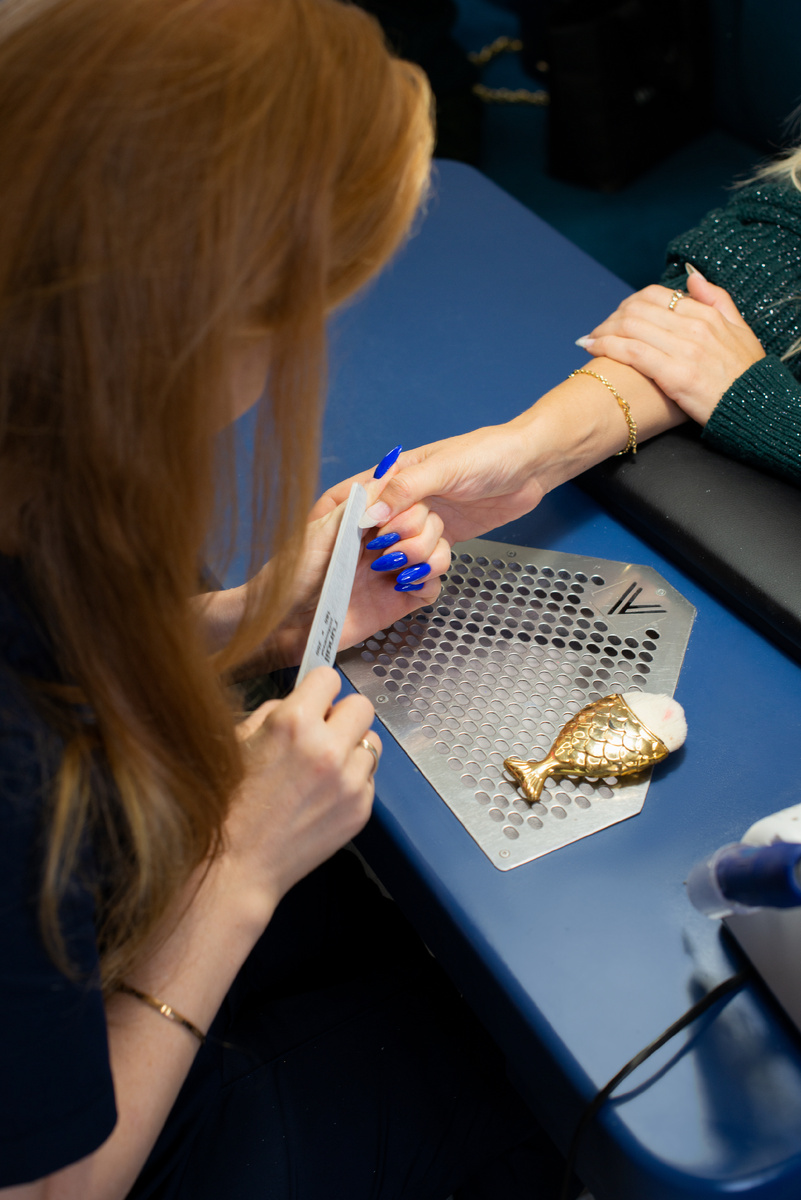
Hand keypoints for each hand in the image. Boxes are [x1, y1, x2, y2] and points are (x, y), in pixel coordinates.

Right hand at [224, 667, 379, 904]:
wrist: (234, 865)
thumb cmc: (228, 803)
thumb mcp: (238, 742)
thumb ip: (274, 713)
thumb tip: (300, 700)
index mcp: (293, 723)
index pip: (329, 677)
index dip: (318, 688)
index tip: (314, 698)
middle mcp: (327, 748)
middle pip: (362, 705)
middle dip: (342, 714)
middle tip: (324, 731)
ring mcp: (349, 781)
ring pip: (371, 742)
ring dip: (351, 747)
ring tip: (324, 766)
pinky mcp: (360, 809)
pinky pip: (368, 777)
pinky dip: (352, 780)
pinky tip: (323, 795)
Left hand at [238, 487, 449, 670]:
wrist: (286, 624)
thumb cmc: (292, 576)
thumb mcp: (320, 532)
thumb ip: (355, 504)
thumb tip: (386, 473)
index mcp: (363, 520)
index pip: (404, 499)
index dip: (405, 504)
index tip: (385, 519)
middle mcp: (383, 542)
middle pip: (429, 521)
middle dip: (416, 529)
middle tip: (385, 547)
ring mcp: (393, 570)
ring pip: (437, 551)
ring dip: (426, 554)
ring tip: (395, 566)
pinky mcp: (398, 600)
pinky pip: (431, 586)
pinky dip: (427, 582)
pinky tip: (404, 583)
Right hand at [314, 423, 547, 545]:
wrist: (532, 466)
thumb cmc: (490, 453)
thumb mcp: (444, 468)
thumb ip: (405, 490)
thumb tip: (368, 514)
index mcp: (396, 473)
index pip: (356, 499)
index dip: (350, 523)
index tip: (358, 539)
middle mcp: (405, 497)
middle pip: (379, 533)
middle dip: (396, 541)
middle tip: (421, 531)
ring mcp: (424, 518)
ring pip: (402, 549)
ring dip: (418, 553)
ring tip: (439, 540)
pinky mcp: (443, 535)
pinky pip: (425, 558)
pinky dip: (430, 564)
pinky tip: (441, 559)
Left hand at [578, 268, 764, 424]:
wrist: (753, 409)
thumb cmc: (745, 375)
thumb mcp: (740, 329)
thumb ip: (717, 299)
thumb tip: (692, 277)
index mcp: (707, 314)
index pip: (656, 295)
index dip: (629, 304)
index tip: (617, 317)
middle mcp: (694, 327)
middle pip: (638, 309)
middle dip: (611, 317)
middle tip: (598, 330)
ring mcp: (684, 349)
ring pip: (630, 327)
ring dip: (602, 331)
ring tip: (589, 340)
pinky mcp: (675, 374)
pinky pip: (632, 351)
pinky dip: (606, 346)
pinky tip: (590, 349)